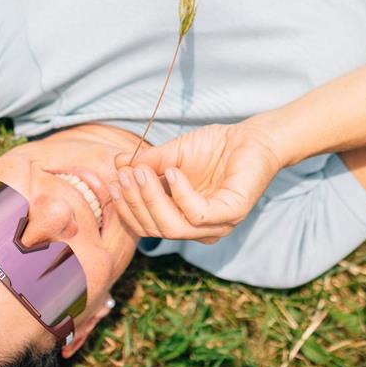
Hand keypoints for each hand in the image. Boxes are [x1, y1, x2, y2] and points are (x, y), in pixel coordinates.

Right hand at [111, 121, 284, 242]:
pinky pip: (198, 215)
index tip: (113, 181)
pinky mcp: (232, 213)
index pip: (146, 226)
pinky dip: (180, 194)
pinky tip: (173, 172)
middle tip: (125, 175)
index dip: (126, 208)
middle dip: (135, 202)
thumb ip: (147, 163)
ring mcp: (216, 225)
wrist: (252, 137)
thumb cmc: (214, 147)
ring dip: (151, 199)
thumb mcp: (172, 154)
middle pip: (155, 229)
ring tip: (142, 172)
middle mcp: (198, 229)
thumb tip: (117, 165)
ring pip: (172, 227)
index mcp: (182, 220)